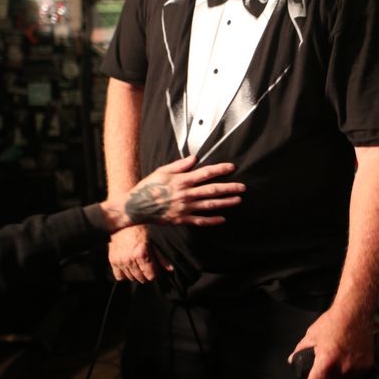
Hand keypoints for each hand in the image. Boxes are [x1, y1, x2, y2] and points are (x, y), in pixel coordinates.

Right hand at [108, 224, 168, 282]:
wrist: (122, 222)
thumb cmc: (139, 229)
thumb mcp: (152, 242)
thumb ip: (160, 257)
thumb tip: (170, 269)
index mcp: (141, 254)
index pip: (150, 275)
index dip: (155, 274)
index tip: (156, 271)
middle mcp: (130, 259)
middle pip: (141, 278)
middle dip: (147, 275)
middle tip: (149, 269)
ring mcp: (120, 261)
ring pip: (131, 278)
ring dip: (137, 276)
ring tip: (140, 268)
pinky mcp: (113, 261)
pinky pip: (119, 277)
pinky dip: (125, 275)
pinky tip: (129, 269)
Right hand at [122, 156, 244, 225]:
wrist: (136, 207)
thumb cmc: (148, 187)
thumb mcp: (162, 171)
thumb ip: (179, 165)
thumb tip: (195, 158)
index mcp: (181, 180)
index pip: (205, 173)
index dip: (220, 169)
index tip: (232, 167)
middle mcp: (185, 194)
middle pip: (212, 190)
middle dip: (229, 188)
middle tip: (243, 187)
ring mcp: (184, 208)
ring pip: (209, 205)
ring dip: (225, 203)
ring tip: (238, 200)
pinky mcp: (182, 219)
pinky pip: (200, 221)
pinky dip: (212, 220)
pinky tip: (222, 218)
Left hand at [288, 306, 373, 378]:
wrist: (355, 312)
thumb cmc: (333, 322)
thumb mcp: (311, 335)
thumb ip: (300, 350)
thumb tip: (293, 360)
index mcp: (327, 362)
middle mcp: (343, 369)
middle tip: (324, 370)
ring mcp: (357, 369)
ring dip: (339, 378)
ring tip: (337, 361)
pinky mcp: (367, 366)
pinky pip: (355, 376)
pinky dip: (350, 371)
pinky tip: (347, 358)